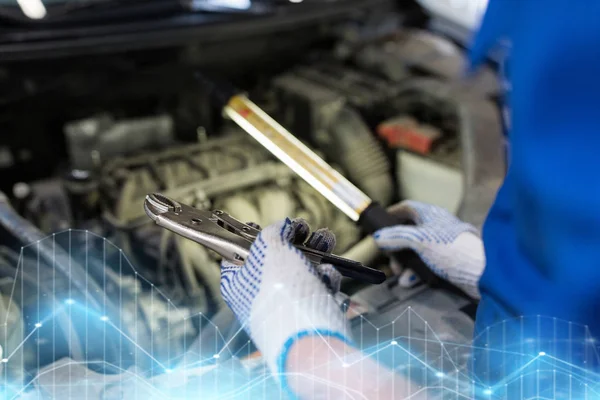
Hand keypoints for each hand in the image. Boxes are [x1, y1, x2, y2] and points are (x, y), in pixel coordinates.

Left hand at [220, 218, 350, 378]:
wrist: (313, 343)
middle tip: (306, 231)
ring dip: (317, 255)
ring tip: (326, 243)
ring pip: (301, 271)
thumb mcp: (271, 250)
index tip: (268, 224)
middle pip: (275, 258)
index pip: (238, 252)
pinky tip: (329, 279)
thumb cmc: (283, 299)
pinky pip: (318, 289)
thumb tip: (281, 226)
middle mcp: (258, 296)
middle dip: (296, 240)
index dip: (253, 234)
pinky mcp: (308, 315)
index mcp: (238, 282)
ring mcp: (284, 307)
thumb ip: (273, 232)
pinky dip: (326, 280)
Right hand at [373, 201, 484, 298]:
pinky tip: (410, 281)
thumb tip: (378, 238)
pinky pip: (425, 262)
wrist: (480, 272)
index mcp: (430, 214)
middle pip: (408, 231)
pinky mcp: (446, 259)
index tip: (379, 224)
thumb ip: (396, 237)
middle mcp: (436, 225)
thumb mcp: (419, 240)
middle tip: (390, 259)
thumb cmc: (450, 249)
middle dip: (396, 246)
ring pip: (415, 249)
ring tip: (400, 275)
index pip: (407, 208)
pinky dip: (416, 270)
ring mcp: (441, 242)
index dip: (392, 214)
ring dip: (405, 262)